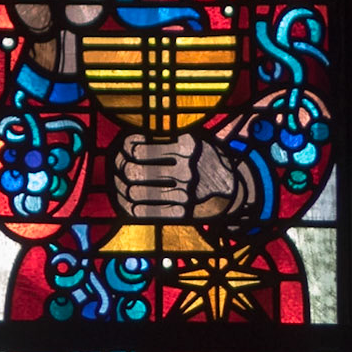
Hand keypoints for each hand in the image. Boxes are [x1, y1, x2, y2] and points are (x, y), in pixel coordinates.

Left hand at [112, 130, 240, 221]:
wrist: (230, 183)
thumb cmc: (201, 157)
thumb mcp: (189, 140)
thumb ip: (163, 140)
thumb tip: (127, 147)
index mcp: (185, 147)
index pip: (141, 149)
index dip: (125, 150)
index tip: (124, 150)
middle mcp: (186, 169)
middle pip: (135, 171)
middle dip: (122, 170)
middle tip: (121, 169)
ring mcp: (186, 192)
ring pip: (139, 193)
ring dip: (125, 190)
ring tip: (123, 186)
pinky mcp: (185, 211)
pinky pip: (152, 212)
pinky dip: (136, 208)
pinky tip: (131, 205)